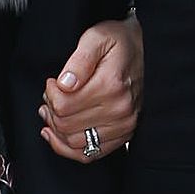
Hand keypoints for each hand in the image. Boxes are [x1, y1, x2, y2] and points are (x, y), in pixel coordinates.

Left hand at [40, 16, 142, 163]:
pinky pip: (89, 155)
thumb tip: (64, 84)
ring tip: (52, 112)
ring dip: (56, 130)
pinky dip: (68, 149)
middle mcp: (120, 110)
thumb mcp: (96, 38)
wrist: (145, 51)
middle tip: (50, 97)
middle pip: (66, 125)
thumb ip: (79, 59)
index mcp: (112, 86)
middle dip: (51, 111)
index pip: (64, 105)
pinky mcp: (124, 136)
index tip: (52, 83)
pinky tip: (57, 135)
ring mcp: (124, 126)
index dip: (50, 94)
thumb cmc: (118, 43)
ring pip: (74, 143)